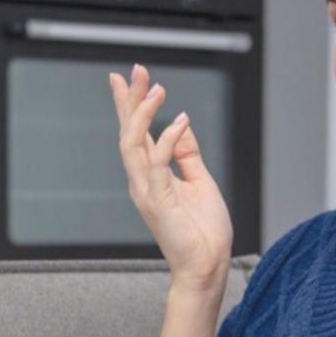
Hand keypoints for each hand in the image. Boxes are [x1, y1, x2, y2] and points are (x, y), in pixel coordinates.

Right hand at [109, 62, 232, 290]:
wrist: (207, 266)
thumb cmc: (203, 231)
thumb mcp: (199, 181)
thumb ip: (187, 154)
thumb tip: (182, 124)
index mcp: (150, 177)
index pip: (136, 134)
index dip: (132, 105)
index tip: (132, 77)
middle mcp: (141, 181)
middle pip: (128, 132)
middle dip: (131, 100)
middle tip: (136, 70)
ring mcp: (146, 192)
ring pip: (133, 144)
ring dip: (143, 114)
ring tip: (156, 88)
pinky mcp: (158, 202)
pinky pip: (157, 164)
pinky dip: (166, 140)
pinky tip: (178, 121)